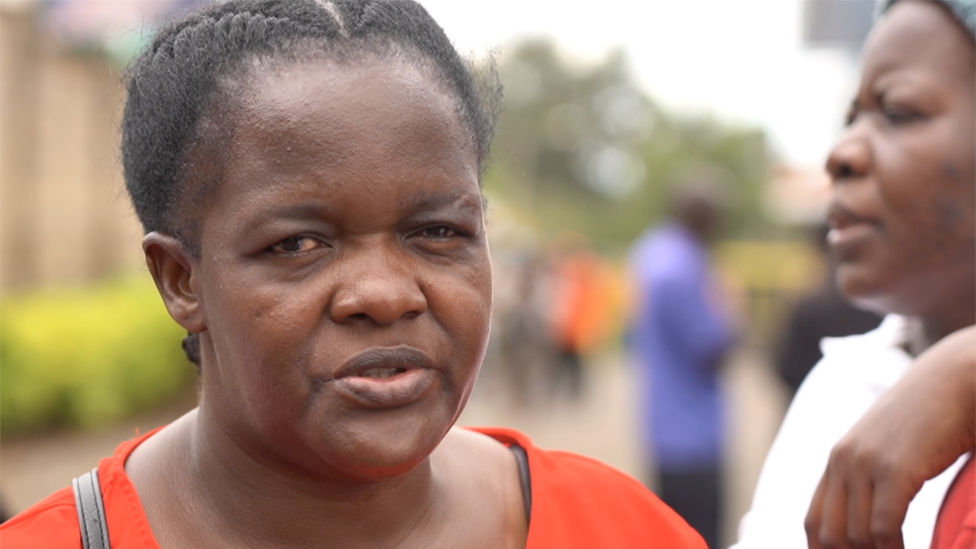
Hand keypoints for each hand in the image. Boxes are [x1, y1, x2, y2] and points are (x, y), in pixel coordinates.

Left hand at [805, 325, 975, 548]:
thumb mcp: (890, 448)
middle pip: (828, 534)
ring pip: (854, 536)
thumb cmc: (931, 419)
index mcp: (839, 460)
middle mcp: (843, 461)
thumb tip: (871, 522)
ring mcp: (865, 464)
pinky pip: (883, 528)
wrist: (955, 380)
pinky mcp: (893, 469)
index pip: (814, 522)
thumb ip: (873, 477)